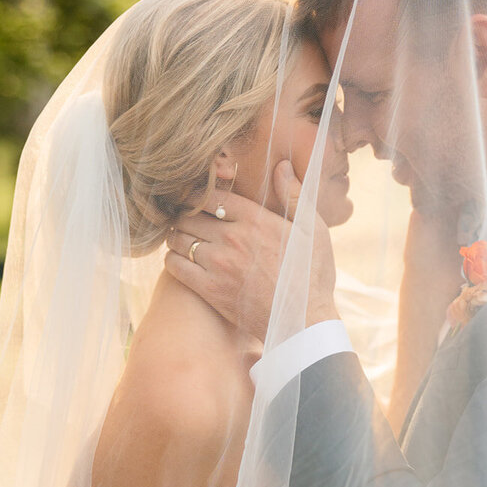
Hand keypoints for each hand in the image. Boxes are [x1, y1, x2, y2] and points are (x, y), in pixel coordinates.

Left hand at [164, 161, 337, 338]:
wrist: (305, 321)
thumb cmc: (312, 275)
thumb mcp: (314, 229)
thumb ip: (295, 195)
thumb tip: (280, 165)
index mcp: (255, 218)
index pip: (211, 195)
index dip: (198, 195)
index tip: (196, 199)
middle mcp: (233, 238)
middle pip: (188, 215)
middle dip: (184, 215)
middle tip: (185, 220)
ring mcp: (218, 264)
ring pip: (178, 239)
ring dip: (176, 236)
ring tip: (182, 239)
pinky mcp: (210, 289)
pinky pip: (175, 266)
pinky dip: (172, 259)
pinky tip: (182, 260)